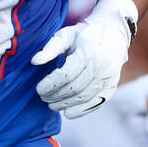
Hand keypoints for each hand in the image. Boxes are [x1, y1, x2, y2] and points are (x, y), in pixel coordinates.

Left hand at [32, 0, 136, 118]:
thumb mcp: (65, 35)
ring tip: (52, 104)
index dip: (50, 84)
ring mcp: (109, 77)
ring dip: (66, 104)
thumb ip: (50, 48)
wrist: (113, 34)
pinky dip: (82, 110)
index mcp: (88, 51)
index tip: (39, 89)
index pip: (66, 75)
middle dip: (56, 96)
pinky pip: (97, 102)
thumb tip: (34, 61)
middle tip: (43, 97)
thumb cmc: (83, 35)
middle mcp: (101, 66)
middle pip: (75, 88)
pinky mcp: (112, 85)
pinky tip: (68, 112)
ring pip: (85, 97)